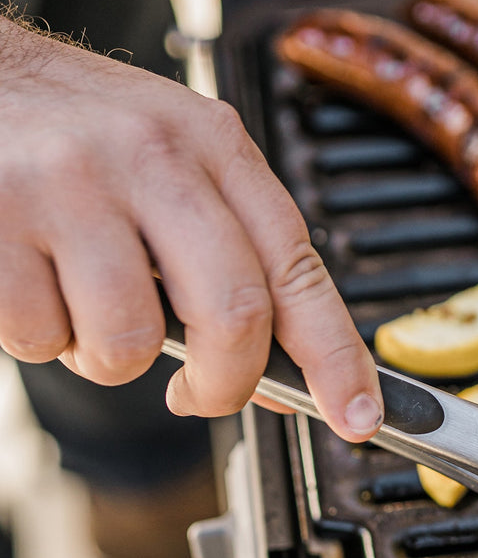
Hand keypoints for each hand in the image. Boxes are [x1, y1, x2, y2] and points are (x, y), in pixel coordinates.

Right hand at [0, 15, 382, 441]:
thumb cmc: (87, 140)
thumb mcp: (181, 173)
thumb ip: (237, 267)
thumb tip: (281, 384)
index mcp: (215, 148)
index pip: (300, 272)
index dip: (337, 359)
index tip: (358, 417)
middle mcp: (153, 158)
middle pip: (234, 317)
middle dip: (224, 384)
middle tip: (202, 394)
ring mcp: (72, 184)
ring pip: (130, 342)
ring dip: (112, 360)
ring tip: (90, 313)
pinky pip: (42, 336)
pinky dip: (44, 339)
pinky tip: (38, 287)